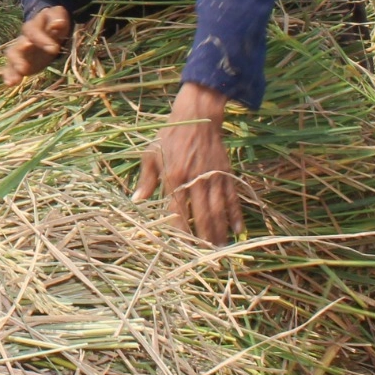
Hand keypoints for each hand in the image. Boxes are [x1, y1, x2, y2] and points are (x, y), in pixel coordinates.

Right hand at [2, 6, 70, 85]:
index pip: (33, 31)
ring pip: (12, 59)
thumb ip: (57, 18)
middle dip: (19, 58)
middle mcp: (23, 39)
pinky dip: (9, 75)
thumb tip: (58, 23)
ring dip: (13, 69)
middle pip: (16, 47)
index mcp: (32, 26)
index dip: (41, 39)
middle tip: (23, 68)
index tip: (54, 49)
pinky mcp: (21, 62)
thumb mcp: (57, 15)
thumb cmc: (53, 21)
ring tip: (14, 80)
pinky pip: (12, 68)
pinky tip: (9, 83)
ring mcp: (20, 51)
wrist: (48, 27)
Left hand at [134, 82, 240, 245]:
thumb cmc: (169, 137)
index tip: (183, 250)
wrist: (198, 116)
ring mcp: (213, 176)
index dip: (182, 231)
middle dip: (205, 238)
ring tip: (222, 249)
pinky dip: (236, 214)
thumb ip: (146, 180)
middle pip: (202, 214)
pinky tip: (238, 230)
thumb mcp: (151, 155)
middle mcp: (195, 179)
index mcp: (174, 177)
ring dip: (220, 230)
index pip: (178, 211)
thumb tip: (136, 201)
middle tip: (207, 257)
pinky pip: (232, 197)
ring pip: (218, 209)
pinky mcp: (226, 172)